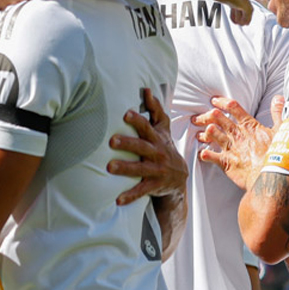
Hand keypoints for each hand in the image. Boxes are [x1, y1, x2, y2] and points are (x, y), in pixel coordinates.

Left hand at [108, 88, 187, 205]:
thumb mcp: (163, 129)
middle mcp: (157, 154)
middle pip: (142, 147)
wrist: (179, 178)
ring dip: (125, 168)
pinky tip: (117, 200)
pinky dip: (129, 196)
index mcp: (157, 139)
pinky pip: (141, 191)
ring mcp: (156, 171)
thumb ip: (155, 110)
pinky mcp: (153, 186)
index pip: (147, 127)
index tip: (125, 114)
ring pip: (140, 169)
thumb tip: (146, 89)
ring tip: (109, 167)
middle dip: (128, 143)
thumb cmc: (164, 147)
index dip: (137, 120)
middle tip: (111, 140)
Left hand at [193, 95, 281, 189]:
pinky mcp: (226, 162)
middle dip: (206, 116)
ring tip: (199, 133)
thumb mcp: (281, 130)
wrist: (274, 174)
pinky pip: (210, 156)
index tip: (214, 101)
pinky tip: (201, 153)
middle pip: (217, 119)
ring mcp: (230, 148)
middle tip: (198, 117)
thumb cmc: (279, 154)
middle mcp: (237, 134)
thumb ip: (277, 113)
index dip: (221, 102)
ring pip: (211, 134)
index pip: (232, 107)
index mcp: (249, 126)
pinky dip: (204, 155)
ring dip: (204, 133)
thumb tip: (278, 99)